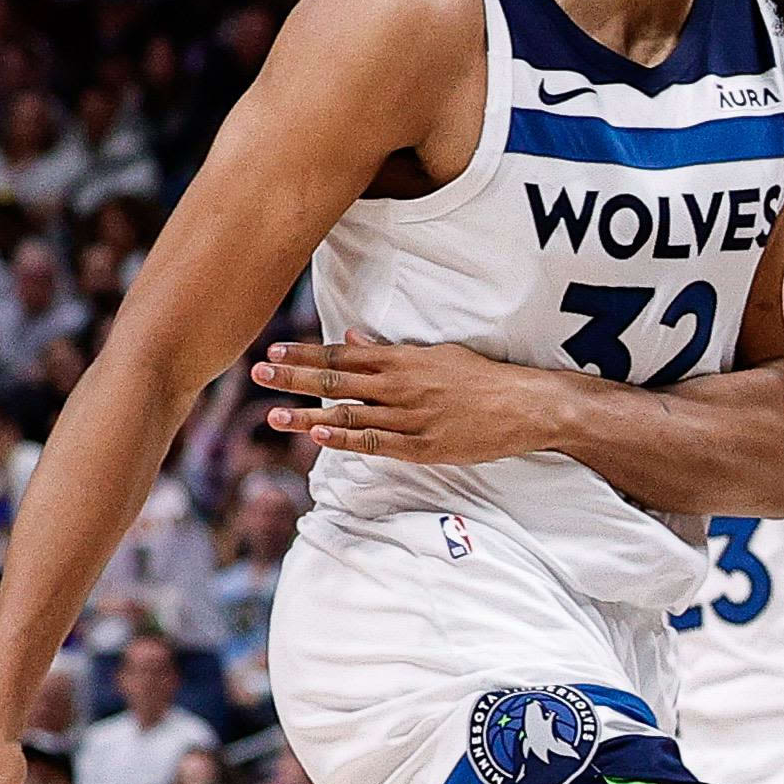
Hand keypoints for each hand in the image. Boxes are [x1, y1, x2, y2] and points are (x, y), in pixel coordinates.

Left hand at [254, 332, 568, 462]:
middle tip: (258, 373)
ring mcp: (410, 417)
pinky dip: (347, 439)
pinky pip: (377, 443)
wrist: (524, 406)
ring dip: (308, 415)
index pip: (344, 354)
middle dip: (294, 378)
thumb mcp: (436, 354)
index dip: (307, 353)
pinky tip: (321, 436)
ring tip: (274, 416)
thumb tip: (352, 337)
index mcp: (403, 359)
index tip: (275, 351)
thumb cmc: (481, 378)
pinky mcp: (422, 446)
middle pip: (337, 381)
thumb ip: (390, 349)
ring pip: (349, 415)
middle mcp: (401, 386)